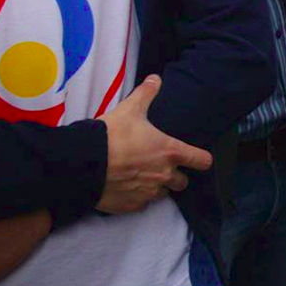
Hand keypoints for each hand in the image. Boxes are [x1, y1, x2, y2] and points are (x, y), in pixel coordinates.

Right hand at [98, 76, 213, 213]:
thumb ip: (146, 94)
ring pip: (162, 194)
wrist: (83, 163)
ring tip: (141, 175)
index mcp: (170, 152)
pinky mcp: (132, 206)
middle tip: (159, 165)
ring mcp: (148, 193)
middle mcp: (164, 175)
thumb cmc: (111, 135)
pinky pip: (142, 204)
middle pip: (182, 182)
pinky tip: (126, 187)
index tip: (195, 157)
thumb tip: (155, 79)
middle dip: (175, 175)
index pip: (202, 161)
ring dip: (157, 186)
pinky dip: (137, 198)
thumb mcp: (130, 110)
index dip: (200, 158)